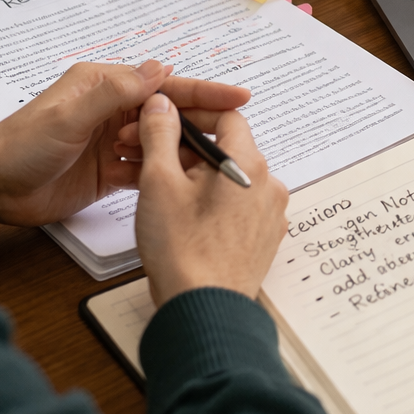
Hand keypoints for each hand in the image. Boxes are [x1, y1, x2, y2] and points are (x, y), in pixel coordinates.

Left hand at [0, 61, 249, 225]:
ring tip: (216, 163)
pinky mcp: (110, 171)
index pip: (165, 87)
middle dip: (203, 123)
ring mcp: (113, 141)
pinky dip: (167, 174)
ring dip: (186, 152)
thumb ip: (116, 92)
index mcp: (106, 86)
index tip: (238, 96)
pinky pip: (148, 169)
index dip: (204, 91)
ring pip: (163, 143)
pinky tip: (187, 182)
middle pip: (170, 115)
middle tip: (236, 136)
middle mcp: (113, 109)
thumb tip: (161, 68)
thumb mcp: (69, 114)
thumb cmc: (22, 145)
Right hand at [133, 93, 288, 305]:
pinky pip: (237, 206)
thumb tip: (162, 104)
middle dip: (184, 149)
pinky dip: (210, 202)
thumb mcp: (159, 182)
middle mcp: (268, 185)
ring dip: (194, 176)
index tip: (163, 123)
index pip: (227, 117)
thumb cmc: (182, 249)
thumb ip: (160, 135)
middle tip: (144, 157)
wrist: (203, 309)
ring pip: (230, 179)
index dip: (192, 115)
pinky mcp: (262, 238)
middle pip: (227, 149)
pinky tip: (181, 216)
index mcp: (249, 163)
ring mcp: (268, 214)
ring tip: (156, 190)